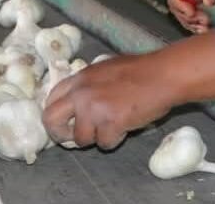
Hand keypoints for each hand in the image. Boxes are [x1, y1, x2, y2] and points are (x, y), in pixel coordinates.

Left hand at [42, 54, 177, 149]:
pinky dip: (115, 140)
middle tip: (72, 138)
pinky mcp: (110, 123)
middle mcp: (81, 93)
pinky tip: (125, 128)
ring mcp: (94, 109)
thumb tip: (76, 104)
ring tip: (112, 127)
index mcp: (79, 78)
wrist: (162, 76)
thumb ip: (88, 85)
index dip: (56, 114)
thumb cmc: (140, 71)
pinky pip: (104, 143)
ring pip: (80, 138)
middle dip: (60, 134)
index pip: (51, 99)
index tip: (65, 123)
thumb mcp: (105, 70)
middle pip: (51, 120)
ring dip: (96, 138)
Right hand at [167, 0, 214, 33]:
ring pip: (181, 9)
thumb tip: (206, 0)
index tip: (192, 12)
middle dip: (186, 14)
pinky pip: (191, 12)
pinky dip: (196, 22)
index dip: (179, 0)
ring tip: (206, 27)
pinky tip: (205, 27)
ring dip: (190, 21)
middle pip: (175, 0)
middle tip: (204, 21)